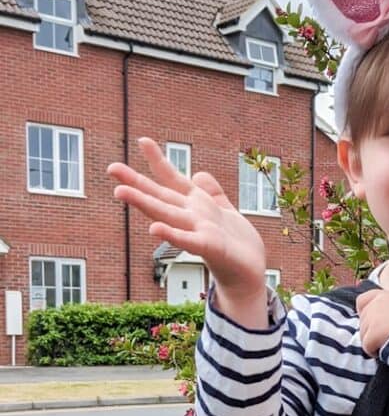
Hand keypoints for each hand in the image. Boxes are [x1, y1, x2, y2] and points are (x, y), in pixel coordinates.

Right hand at [107, 138, 268, 328]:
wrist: (250, 274)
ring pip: (167, 214)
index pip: (174, 180)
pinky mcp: (210, 248)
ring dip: (144, 203)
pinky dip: (172, 234)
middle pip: (161, 196)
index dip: (159, 161)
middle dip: (137, 182)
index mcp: (196, 205)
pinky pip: (189, 240)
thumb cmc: (236, 246)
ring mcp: (198, 232)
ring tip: (120, 191)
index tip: (143, 140)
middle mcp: (192, 217)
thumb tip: (198, 174)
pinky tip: (153, 229)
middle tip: (111, 168)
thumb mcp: (226, 211)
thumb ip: (212, 193)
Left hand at [356, 284, 388, 356]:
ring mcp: (374, 318)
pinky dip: (374, 351)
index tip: (376, 322)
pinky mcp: (373, 334)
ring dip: (373, 342)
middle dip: (371, 330)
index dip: (366, 312)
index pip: (363, 300)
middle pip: (363, 320)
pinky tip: (386, 353)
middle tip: (386, 338)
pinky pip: (367, 346)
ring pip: (364, 334)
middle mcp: (377, 303)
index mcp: (387, 295)